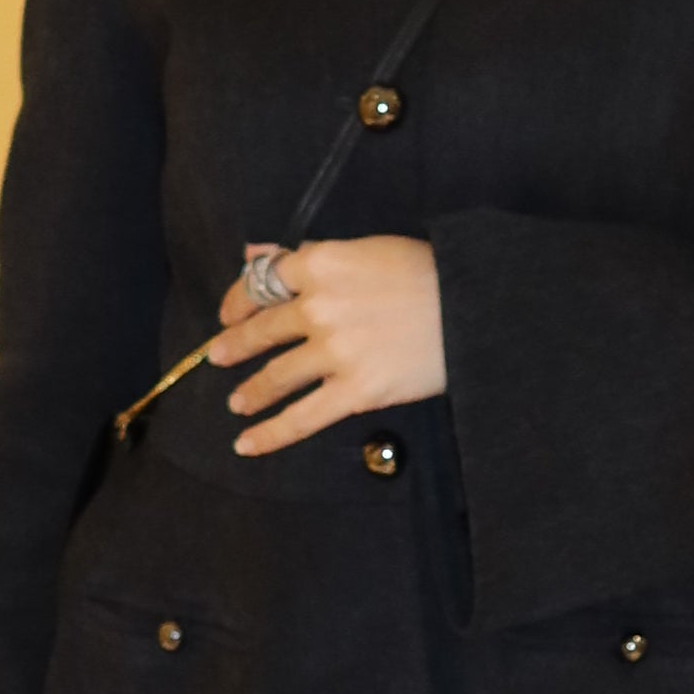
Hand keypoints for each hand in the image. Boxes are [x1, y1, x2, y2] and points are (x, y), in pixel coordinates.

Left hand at [212, 236, 446, 457]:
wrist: (475, 307)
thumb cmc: (427, 272)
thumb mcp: (365, 248)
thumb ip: (308, 255)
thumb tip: (255, 253)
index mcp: (320, 263)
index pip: (262, 281)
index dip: (238, 299)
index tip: (227, 313)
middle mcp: (319, 307)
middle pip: (263, 330)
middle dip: (234, 346)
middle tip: (218, 357)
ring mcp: (334, 352)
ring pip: (276, 377)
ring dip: (251, 392)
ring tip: (238, 403)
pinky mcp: (355, 392)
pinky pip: (302, 418)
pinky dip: (270, 435)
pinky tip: (247, 444)